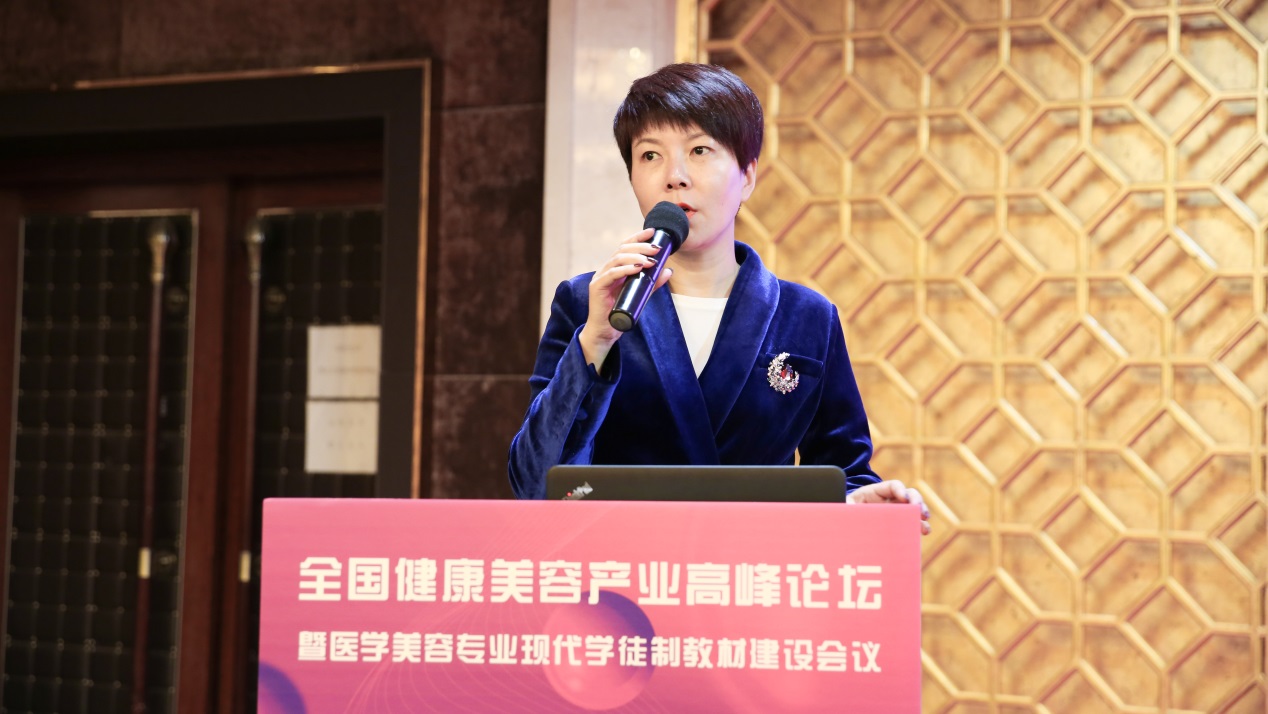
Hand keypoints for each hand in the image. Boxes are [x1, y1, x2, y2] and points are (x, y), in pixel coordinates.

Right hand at [579, 228, 672, 369]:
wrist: (605, 331)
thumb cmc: (621, 313)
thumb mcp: (640, 295)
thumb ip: (652, 283)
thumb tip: (668, 271)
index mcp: (615, 268)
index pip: (625, 247)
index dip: (638, 237)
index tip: (653, 232)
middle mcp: (606, 269)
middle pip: (622, 249)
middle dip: (640, 246)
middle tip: (656, 248)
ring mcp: (600, 277)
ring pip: (617, 259)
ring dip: (635, 257)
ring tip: (650, 260)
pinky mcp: (597, 287)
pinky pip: (611, 274)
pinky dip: (625, 269)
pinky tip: (637, 268)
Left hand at [847, 480, 931, 535]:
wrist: (845, 520)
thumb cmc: (845, 509)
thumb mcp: (844, 506)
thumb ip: (847, 506)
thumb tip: (849, 511)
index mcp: (875, 492)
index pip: (893, 486)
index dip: (900, 489)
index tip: (904, 497)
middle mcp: (889, 500)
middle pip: (909, 495)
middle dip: (916, 501)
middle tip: (919, 510)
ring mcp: (895, 511)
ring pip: (914, 509)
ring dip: (921, 515)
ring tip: (924, 526)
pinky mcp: (898, 522)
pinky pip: (911, 523)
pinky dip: (918, 527)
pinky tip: (922, 532)